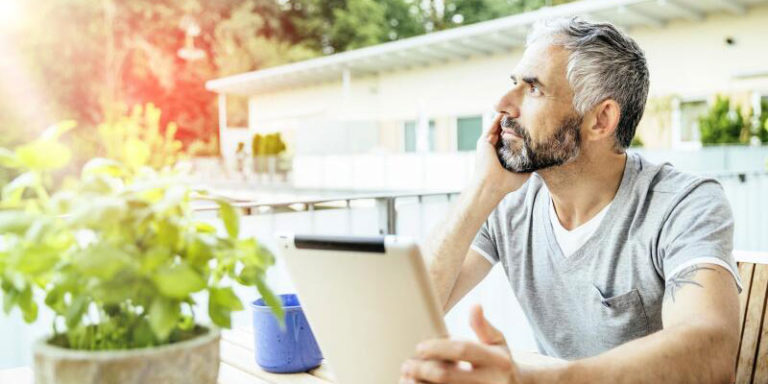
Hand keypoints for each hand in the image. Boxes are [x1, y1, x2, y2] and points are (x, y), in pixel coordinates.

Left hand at [400, 304, 523, 383]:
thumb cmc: (501, 363)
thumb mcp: (498, 343)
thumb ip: (483, 326)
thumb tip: (475, 305)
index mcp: (498, 361)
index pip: (463, 350)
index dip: (438, 347)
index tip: (420, 347)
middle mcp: (491, 382)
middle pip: (448, 377)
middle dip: (423, 369)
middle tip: (407, 365)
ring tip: (407, 378)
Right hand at [472, 114, 530, 196]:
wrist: (491, 186)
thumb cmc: (506, 183)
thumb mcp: (523, 172)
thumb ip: (530, 164)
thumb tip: (543, 159)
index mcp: (503, 155)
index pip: (512, 140)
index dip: (520, 132)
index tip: (532, 124)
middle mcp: (495, 148)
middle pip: (505, 131)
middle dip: (514, 122)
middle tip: (526, 112)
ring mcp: (489, 144)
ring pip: (498, 126)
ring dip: (507, 118)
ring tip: (517, 108)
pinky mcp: (484, 141)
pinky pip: (492, 125)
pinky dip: (499, 118)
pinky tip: (508, 111)